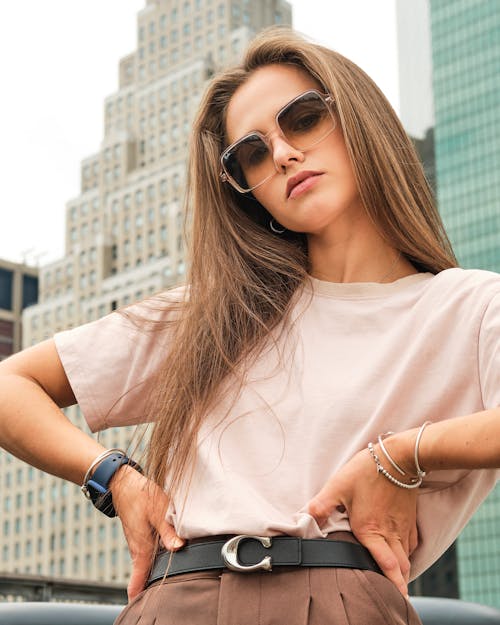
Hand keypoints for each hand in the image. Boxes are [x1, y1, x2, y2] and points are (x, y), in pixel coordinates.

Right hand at [110, 465, 184, 600]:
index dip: (139, 596)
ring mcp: (139, 544)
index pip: (138, 580)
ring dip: (153, 576)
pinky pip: (148, 555)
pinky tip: (166, 561)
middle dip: (150, 590)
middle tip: (160, 602)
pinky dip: (154, 563)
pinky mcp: (142, 537)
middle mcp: (138, 549)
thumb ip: (168, 530)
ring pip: (147, 566)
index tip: (140, 609)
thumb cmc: (141, 496)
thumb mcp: (158, 511)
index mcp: (141, 548)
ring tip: (165, 587)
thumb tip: (179, 547)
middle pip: (144, 577)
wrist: (124, 484)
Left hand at [306, 447, 417, 596]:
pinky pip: (412, 543)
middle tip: (396, 596)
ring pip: (407, 557)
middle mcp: (390, 532)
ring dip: (402, 571)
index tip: (394, 597)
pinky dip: (407, 554)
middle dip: (399, 584)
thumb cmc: (368, 471)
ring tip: (398, 581)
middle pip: (400, 568)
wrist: (398, 457)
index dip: (392, 584)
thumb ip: (322, 505)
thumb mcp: (338, 485)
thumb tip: (306, 517)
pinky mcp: (410, 517)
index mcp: (371, 530)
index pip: (385, 565)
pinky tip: (402, 554)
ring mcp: (402, 526)